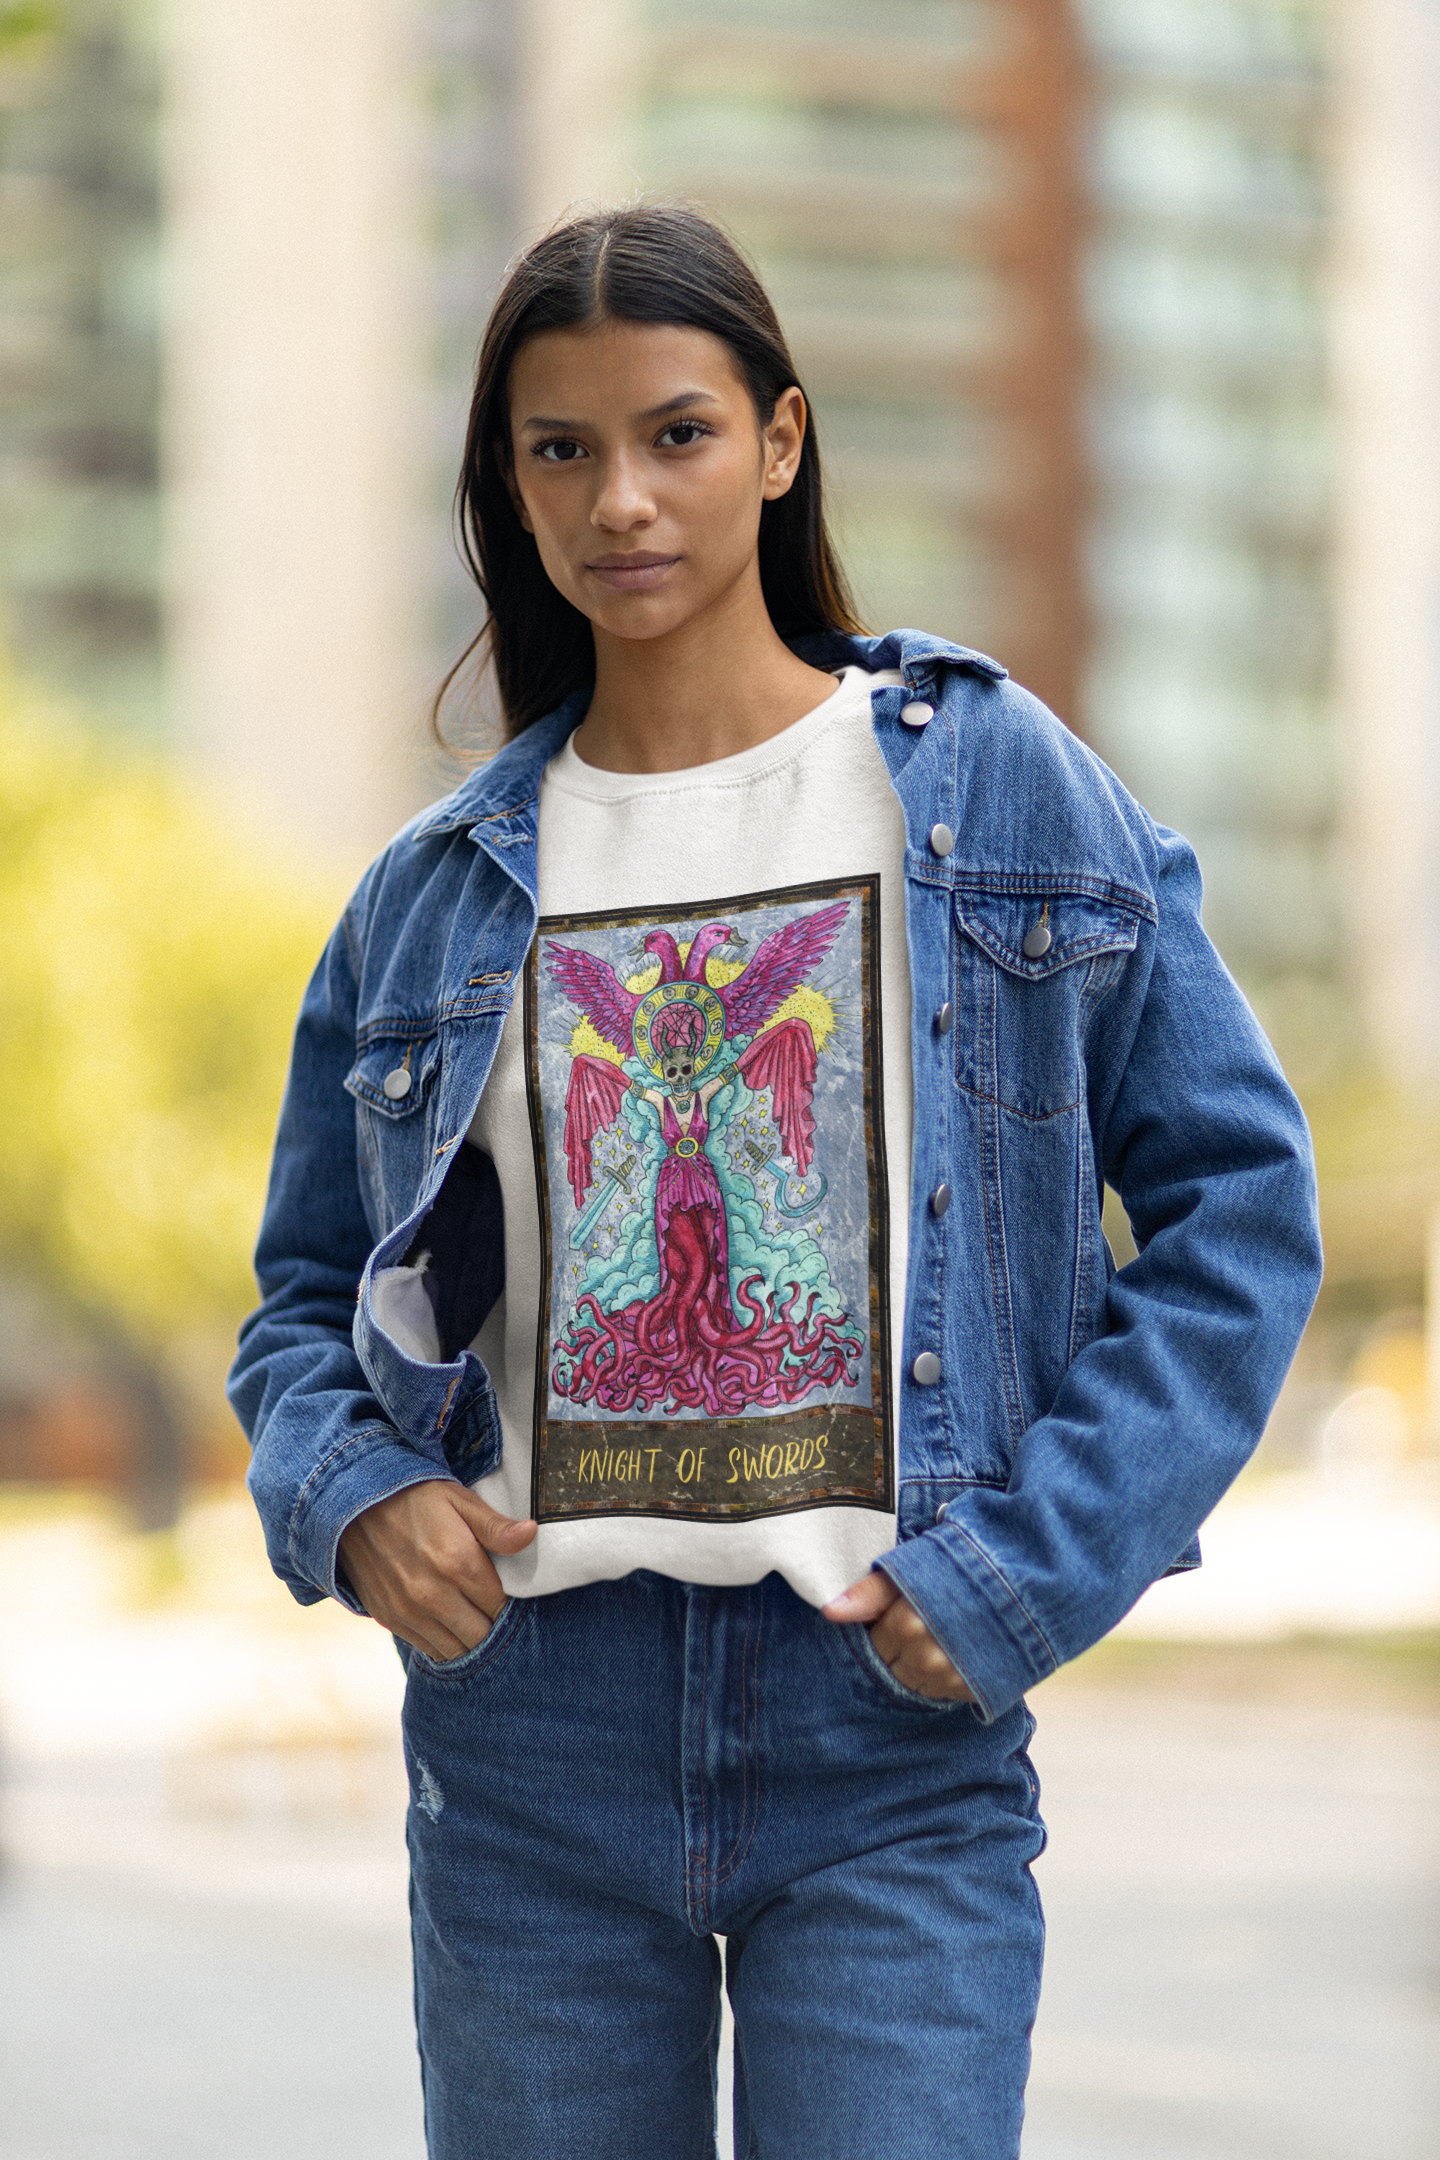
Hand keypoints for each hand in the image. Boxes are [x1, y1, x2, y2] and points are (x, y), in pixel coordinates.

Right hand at [338, 1481, 535, 1662]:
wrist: (351, 1503)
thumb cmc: (414, 1496)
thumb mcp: (459, 1500)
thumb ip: (496, 1526)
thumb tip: (532, 1534)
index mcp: (457, 1562)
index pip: (501, 1605)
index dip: (510, 1603)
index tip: (510, 1593)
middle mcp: (433, 1594)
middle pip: (482, 1634)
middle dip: (493, 1625)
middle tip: (492, 1608)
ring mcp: (408, 1610)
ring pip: (457, 1649)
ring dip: (470, 1638)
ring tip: (472, 1618)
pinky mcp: (389, 1617)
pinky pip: (428, 1649)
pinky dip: (444, 1642)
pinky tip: (448, 1624)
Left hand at [823, 1571, 976, 1702]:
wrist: (1026, 1576)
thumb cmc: (963, 1563)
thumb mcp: (912, 1567)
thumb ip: (869, 1593)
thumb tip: (829, 1612)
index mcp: (907, 1623)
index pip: (872, 1648)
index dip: (880, 1633)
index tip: (893, 1620)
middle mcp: (927, 1656)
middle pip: (891, 1671)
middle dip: (897, 1653)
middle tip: (916, 1629)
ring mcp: (952, 1677)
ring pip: (915, 1686)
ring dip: (917, 1669)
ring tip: (936, 1641)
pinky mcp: (975, 1690)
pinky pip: (942, 1695)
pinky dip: (941, 1680)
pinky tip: (952, 1655)